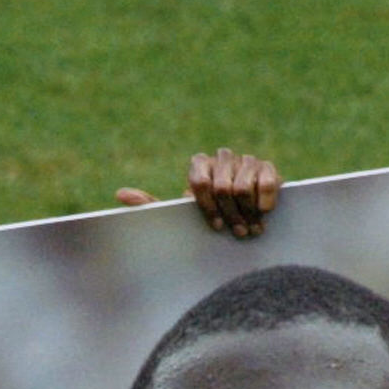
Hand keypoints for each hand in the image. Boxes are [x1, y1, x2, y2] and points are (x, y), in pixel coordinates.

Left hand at [116, 148, 281, 238]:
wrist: (247, 223)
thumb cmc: (209, 221)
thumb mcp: (179, 216)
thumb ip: (151, 204)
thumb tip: (120, 194)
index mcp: (199, 165)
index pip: (200, 183)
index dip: (207, 208)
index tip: (214, 226)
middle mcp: (222, 158)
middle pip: (222, 187)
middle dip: (229, 215)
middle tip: (235, 231)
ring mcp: (246, 161)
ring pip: (242, 187)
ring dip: (246, 214)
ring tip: (249, 227)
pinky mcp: (269, 168)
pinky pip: (266, 182)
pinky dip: (264, 203)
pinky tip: (263, 214)